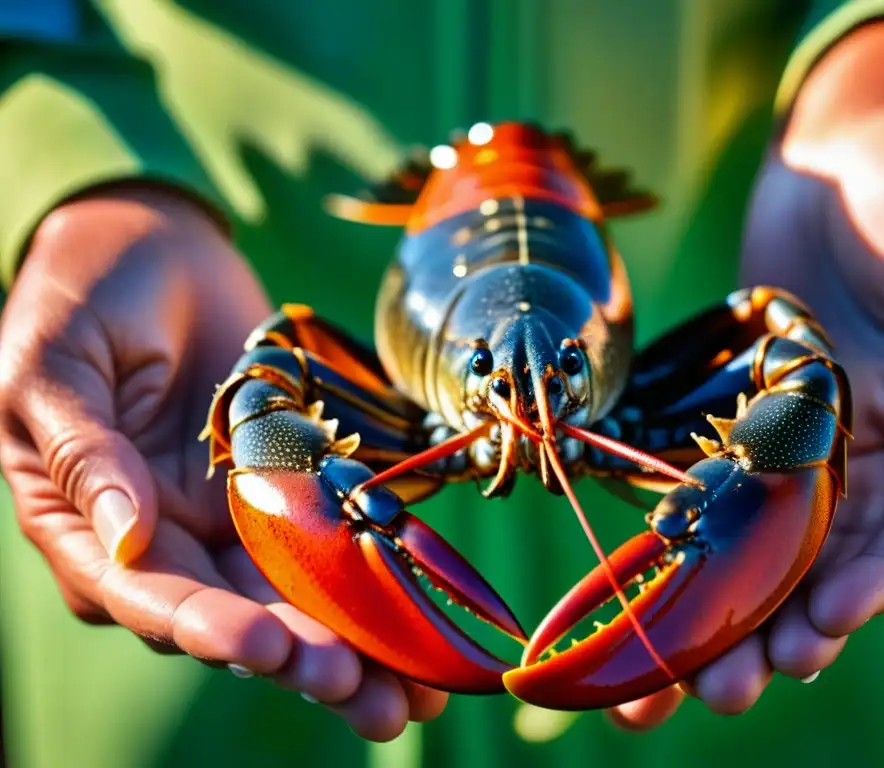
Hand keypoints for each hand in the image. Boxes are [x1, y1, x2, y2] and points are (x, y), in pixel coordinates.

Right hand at [0, 186, 446, 740]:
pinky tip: (423, 623)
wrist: (150, 248)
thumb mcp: (53, 366)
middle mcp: (167, 540)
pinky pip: (332, 539)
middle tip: (372, 698)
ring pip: (295, 597)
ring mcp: (230, 517)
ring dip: (355, 646)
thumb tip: (125, 539)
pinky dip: (377, 579)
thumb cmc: (80, 298)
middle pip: (236, 618)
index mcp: (89, 527)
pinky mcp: (285, 486)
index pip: (152, 597)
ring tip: (415, 692)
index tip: (269, 647)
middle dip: (304, 660)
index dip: (210, 628)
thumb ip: (83, 454)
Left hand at [609, 16, 883, 724]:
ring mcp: (802, 422)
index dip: (883, 573)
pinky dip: (687, 530)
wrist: (841, 145)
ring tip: (681, 674)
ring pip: (772, 532)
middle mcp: (872, 433)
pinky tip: (646, 581)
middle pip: (837, 548)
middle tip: (734, 689)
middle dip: (793, 621)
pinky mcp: (743, 400)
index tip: (830, 623)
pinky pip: (714, 472)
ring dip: (734, 603)